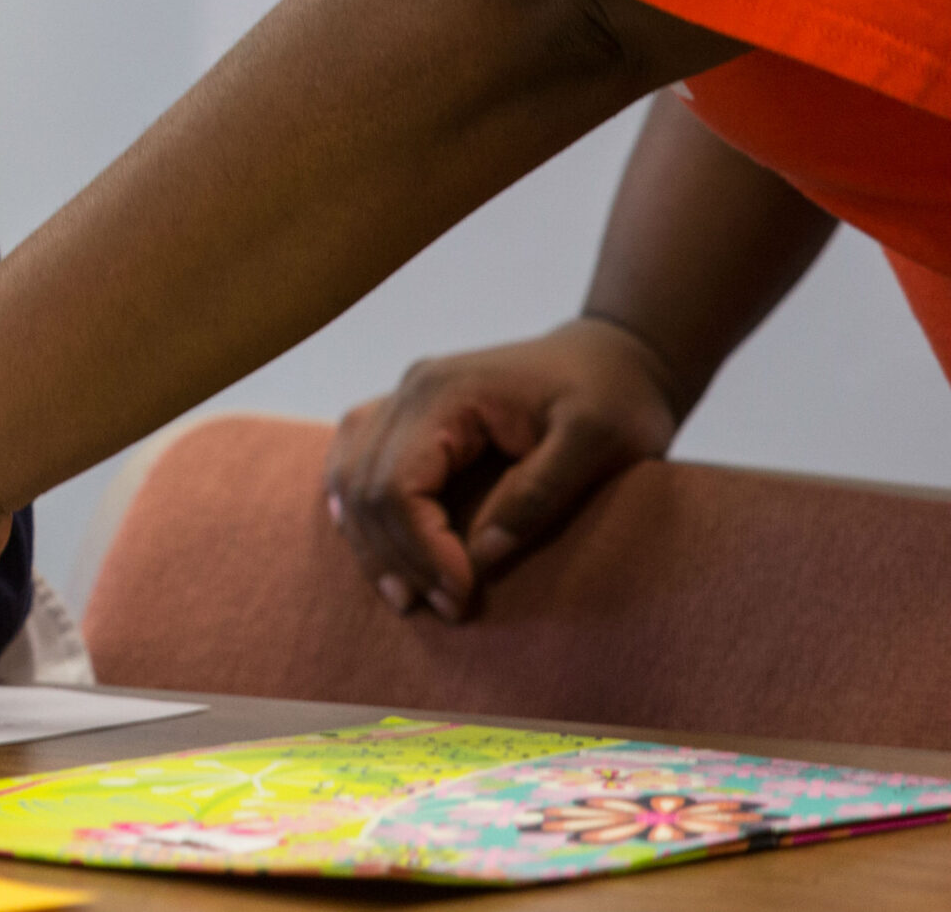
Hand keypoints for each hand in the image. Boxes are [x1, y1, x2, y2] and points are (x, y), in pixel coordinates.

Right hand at [325, 316, 683, 620]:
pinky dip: (356, 510)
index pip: (398, 484)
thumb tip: (482, 554)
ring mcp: (402, 399)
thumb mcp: (597, 442)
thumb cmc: (615, 397)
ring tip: (406, 595)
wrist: (616, 355)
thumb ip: (539, 494)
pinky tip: (370, 545)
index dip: (423, 549)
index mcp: (446, 392)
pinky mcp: (409, 415)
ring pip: (348, 478)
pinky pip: (353, 463)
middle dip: (398, 557)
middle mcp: (409, 390)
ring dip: (370, 543)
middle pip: (365, 487)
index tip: (463, 595)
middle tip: (445, 607)